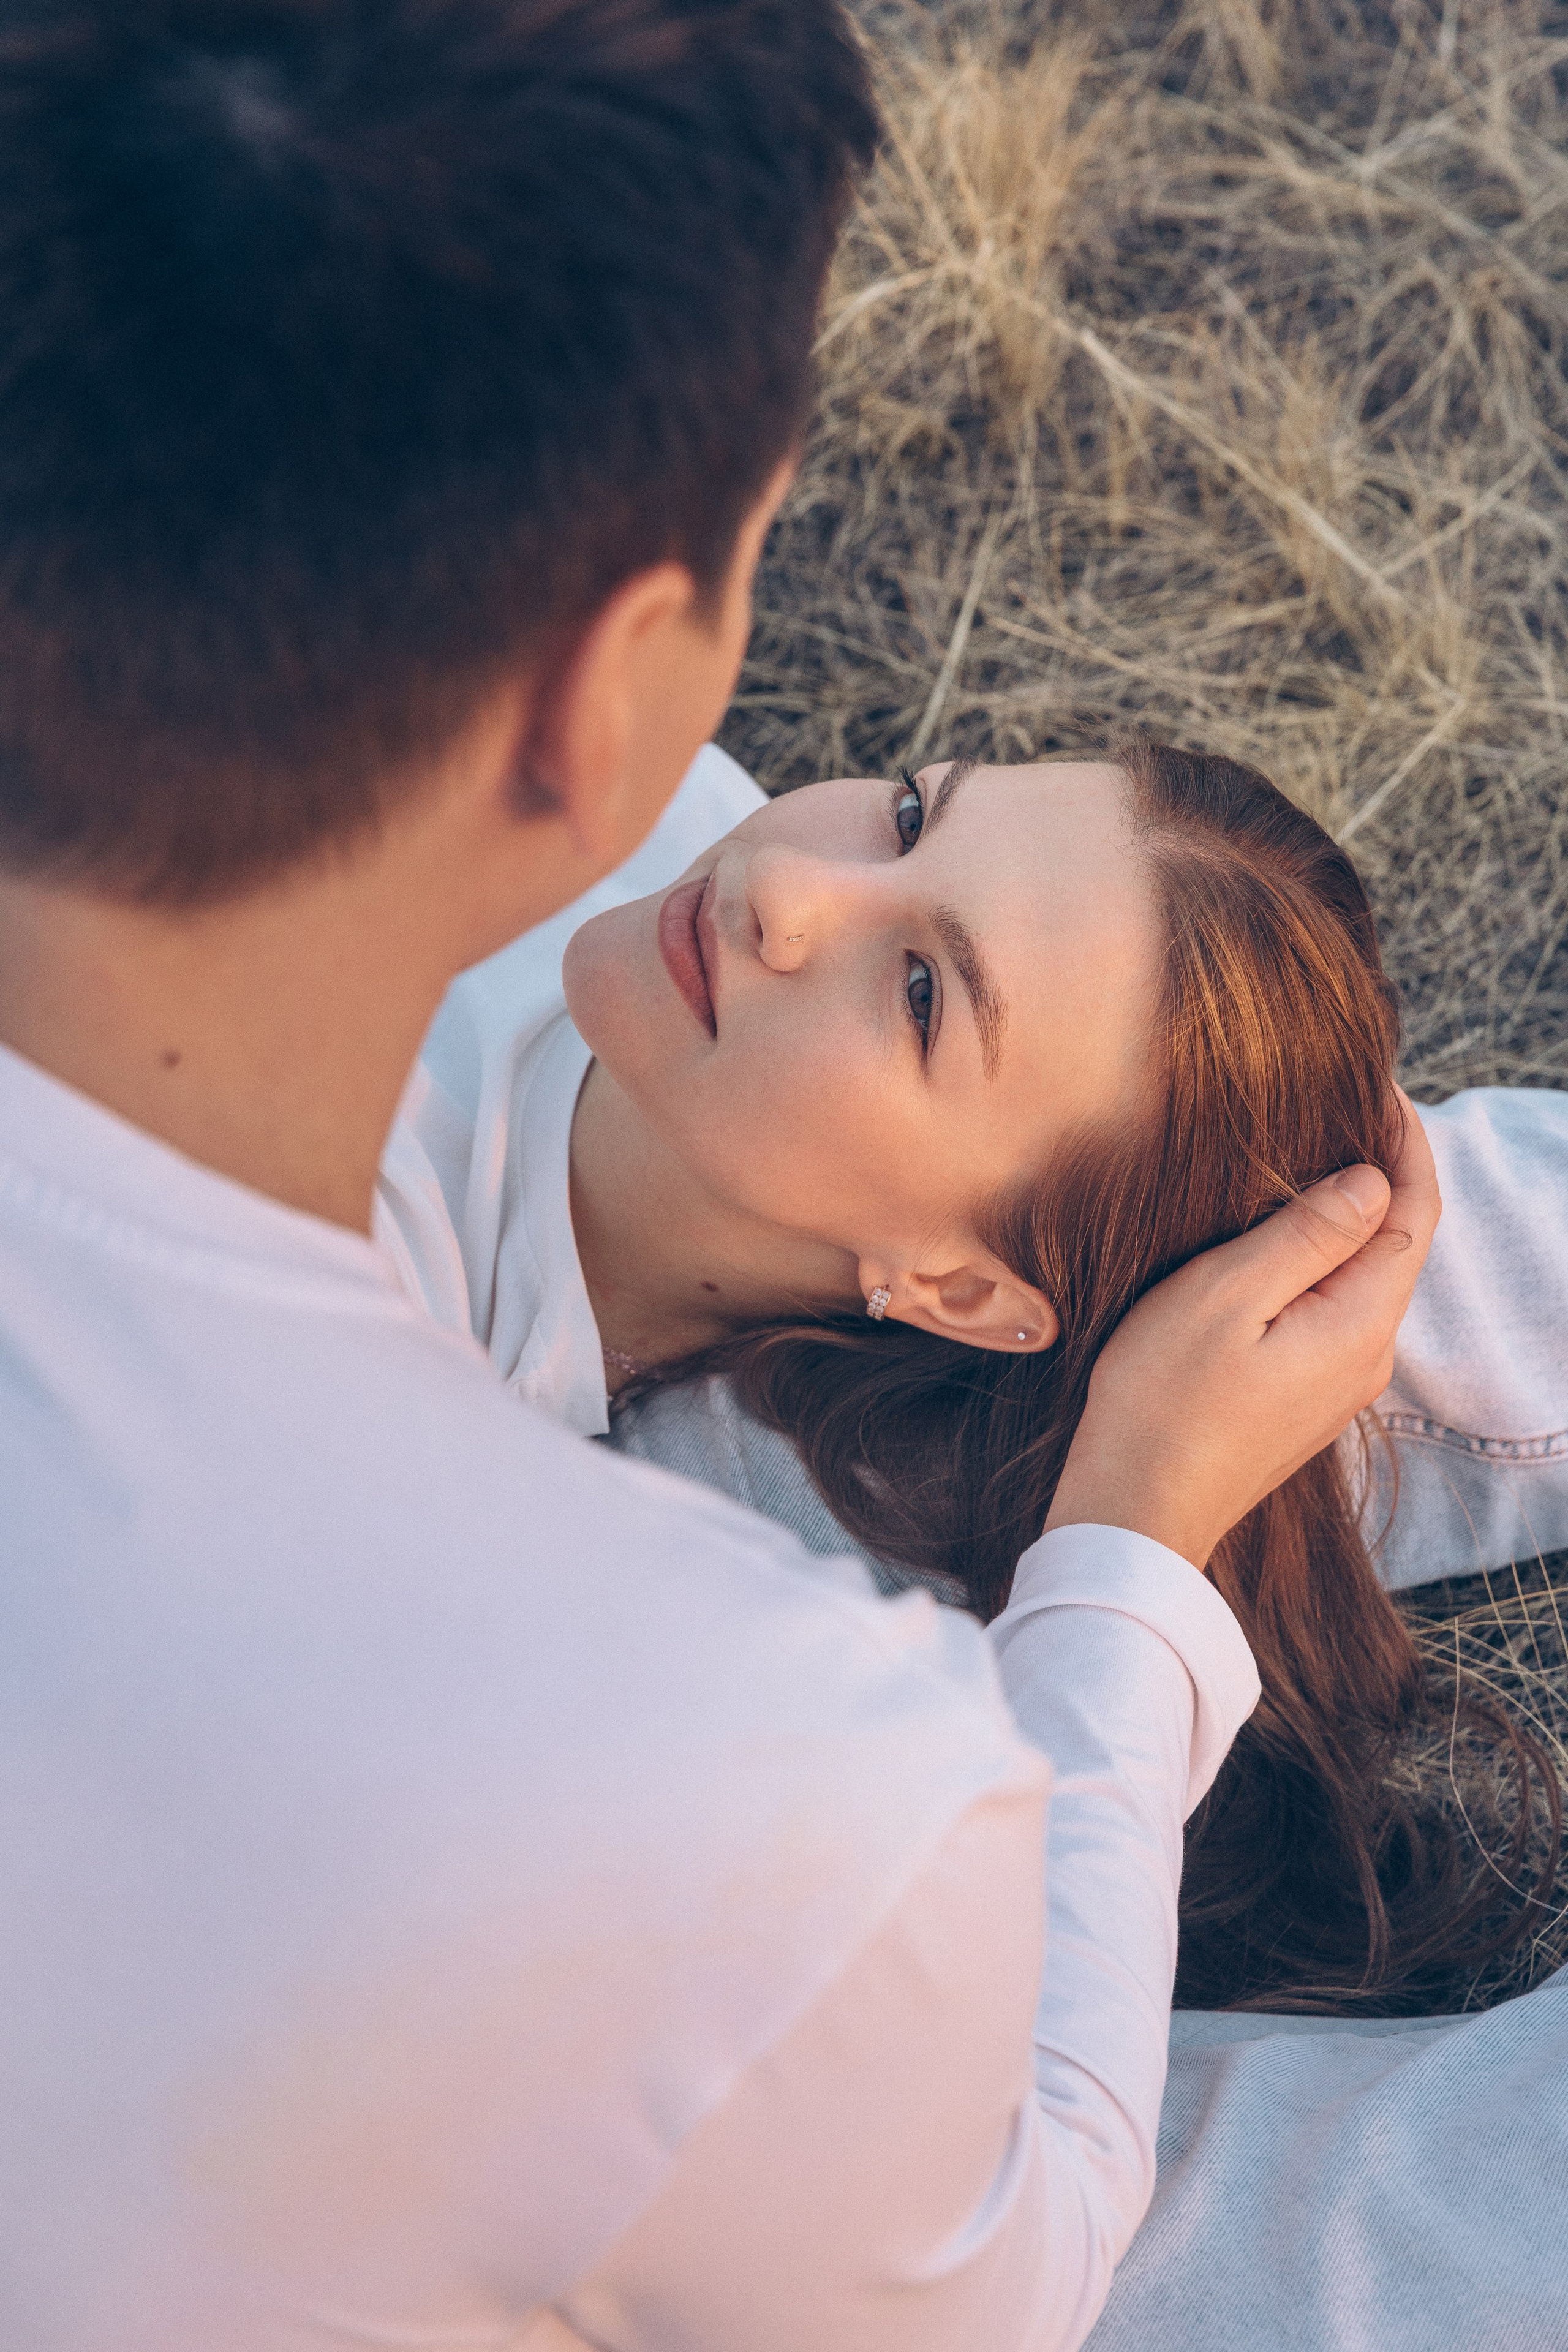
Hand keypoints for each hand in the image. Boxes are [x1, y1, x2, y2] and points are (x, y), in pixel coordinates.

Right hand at [1045, 1090, 1440, 1569]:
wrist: (1135, 1505)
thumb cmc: (1163, 1398)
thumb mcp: (1226, 1294)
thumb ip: (1307, 1235)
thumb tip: (1371, 1180)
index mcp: (1358, 1323)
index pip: (1413, 1214)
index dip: (1405, 1145)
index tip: (1379, 1088)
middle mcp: (1366, 1357)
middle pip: (1397, 1245)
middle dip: (1382, 1174)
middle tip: (1346, 1107)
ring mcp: (1338, 1384)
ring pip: (1364, 1279)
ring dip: (1349, 1219)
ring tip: (1311, 1159)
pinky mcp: (1305, 1399)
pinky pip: (1334, 1311)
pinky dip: (1323, 1261)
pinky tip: (1284, 1241)